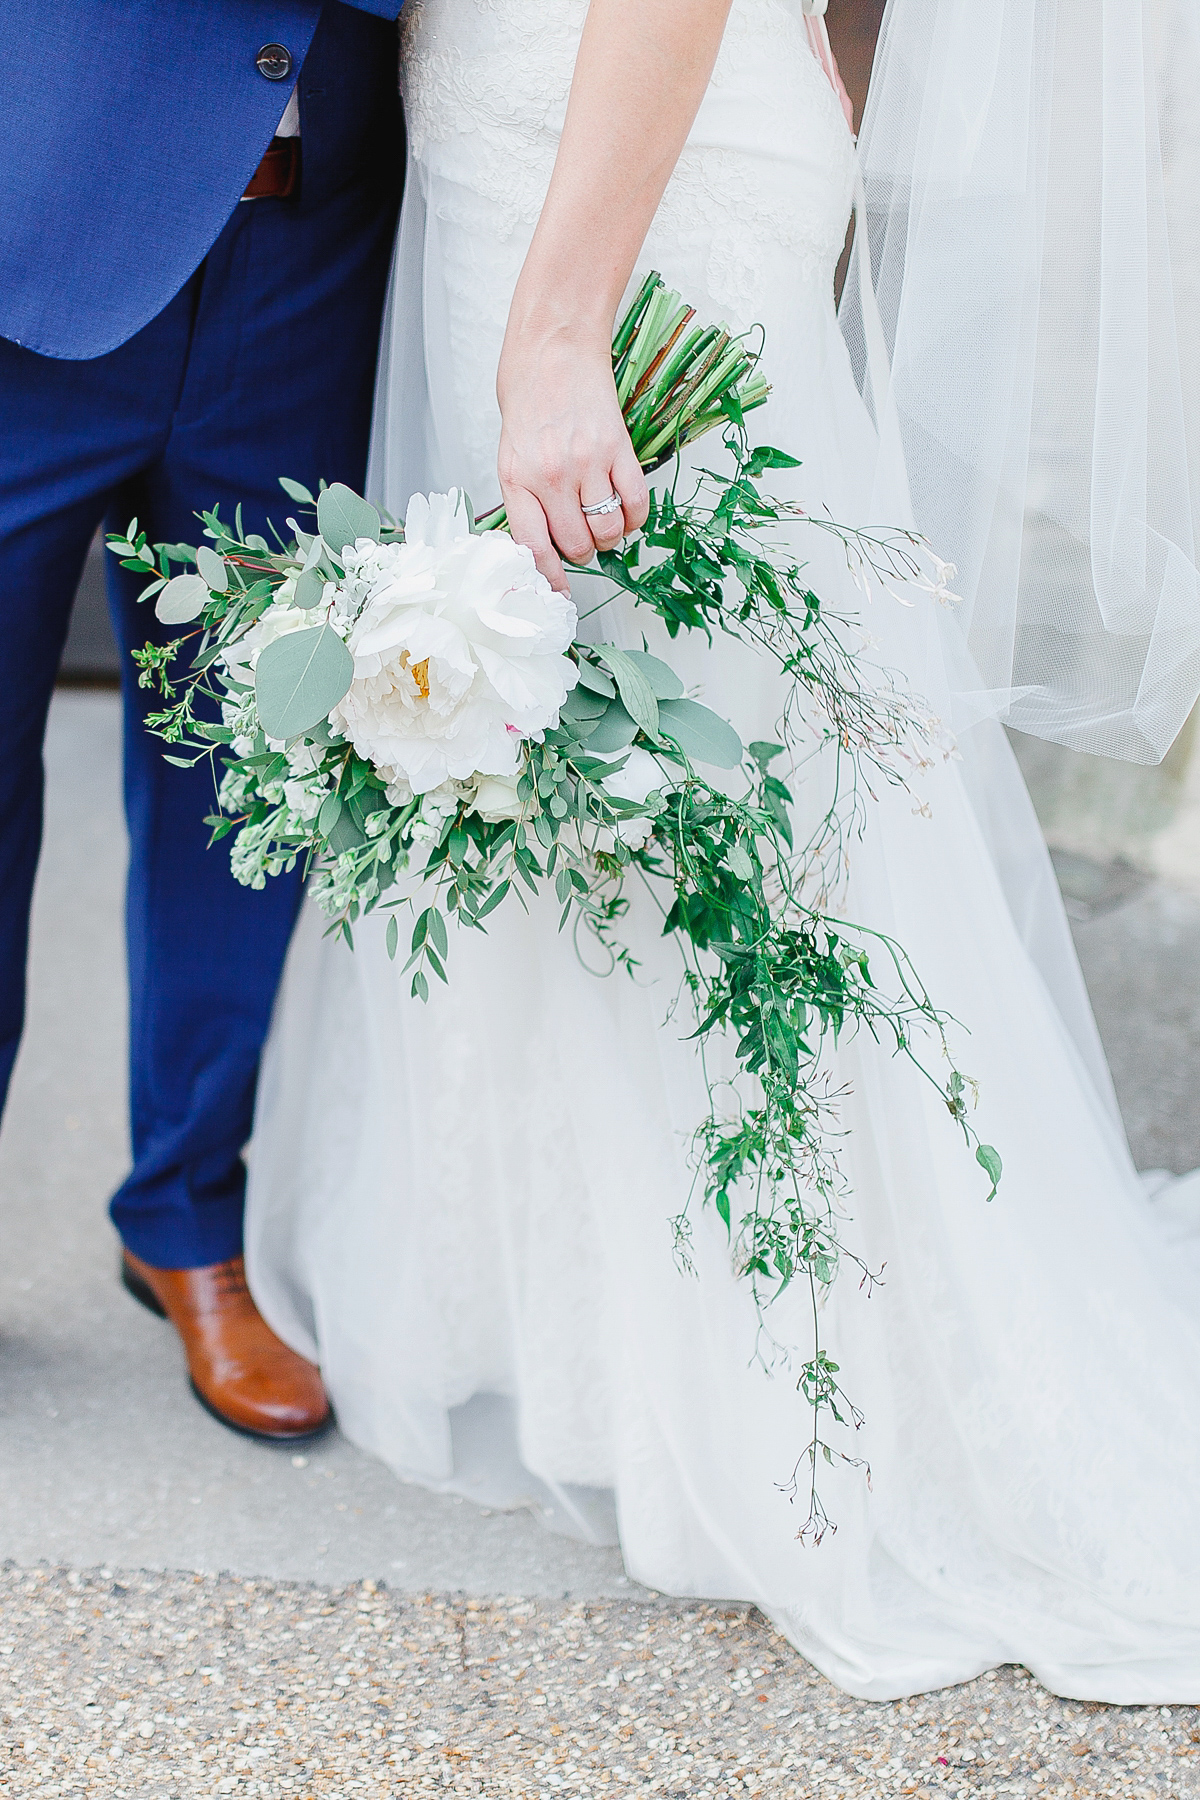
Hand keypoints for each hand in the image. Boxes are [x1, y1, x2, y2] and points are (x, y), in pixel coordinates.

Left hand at [496, 321, 649, 592]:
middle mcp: (551, 476)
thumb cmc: (529, 397)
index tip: (560, 593)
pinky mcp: (618, 449)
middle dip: (583, 552)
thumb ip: (525, 497)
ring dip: (609, 536)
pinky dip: (634, 517)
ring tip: (602, 520)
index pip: (534, 547)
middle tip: (583, 539)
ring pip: (608, 531)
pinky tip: (625, 509)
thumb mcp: (510, 451)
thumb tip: (544, 544)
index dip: (550, 578)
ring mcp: (587, 463)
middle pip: (577, 545)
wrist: (553, 347)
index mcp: (517, 479)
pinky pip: (635, 505)